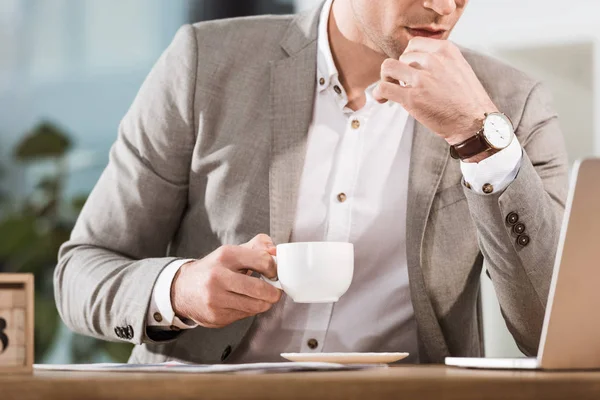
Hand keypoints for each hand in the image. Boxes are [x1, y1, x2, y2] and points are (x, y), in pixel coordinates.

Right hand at [171, 234, 281, 327]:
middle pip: (261, 289)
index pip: (263, 261)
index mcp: (225, 256)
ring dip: (264, 303)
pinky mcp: (216, 316)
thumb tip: (275, 251)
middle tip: (274, 290)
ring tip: (261, 297)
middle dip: (274, 292)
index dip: (274, 269)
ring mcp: (216, 299)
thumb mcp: (231, 252)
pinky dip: (249, 310)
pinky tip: (242, 302)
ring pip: (256, 306)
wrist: (182, 289)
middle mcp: (218, 276)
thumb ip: (257, 246)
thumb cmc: (212, 269)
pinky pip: (245, 315)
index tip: (273, 273)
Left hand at [373, 37, 498, 145]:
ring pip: (388, 67)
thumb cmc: (467, 99)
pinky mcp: (412, 98)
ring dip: (386, 78)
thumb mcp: (459, 67)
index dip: (408, 57)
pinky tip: (383, 99)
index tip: (410, 69)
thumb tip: (415, 60)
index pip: (414, 44)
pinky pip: (384, 88)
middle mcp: (433, 61)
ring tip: (392, 89)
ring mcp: (422, 79)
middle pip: (401, 57)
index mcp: (445, 50)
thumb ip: (439, 59)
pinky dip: (379, 93)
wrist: (474, 122)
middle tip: (403, 85)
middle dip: (399, 71)